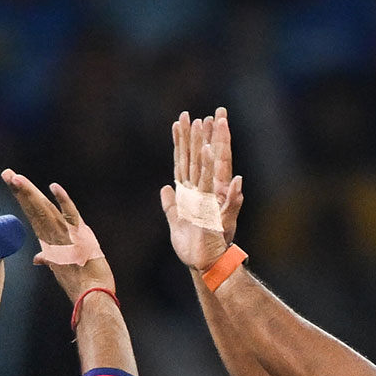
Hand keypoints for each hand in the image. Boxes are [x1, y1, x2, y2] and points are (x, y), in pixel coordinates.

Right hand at [0, 171, 115, 301]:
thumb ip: (49, 259)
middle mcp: (52, 238)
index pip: (33, 215)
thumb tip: (37, 258)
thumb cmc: (80, 285)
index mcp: (49, 242)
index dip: (23, 199)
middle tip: (6, 173)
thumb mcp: (62, 269)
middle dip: (20, 190)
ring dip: (31, 193)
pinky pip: (70, 215)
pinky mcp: (79, 237)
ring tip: (16, 178)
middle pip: (34, 209)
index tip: (13, 183)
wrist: (91, 298)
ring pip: (45, 210)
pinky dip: (63, 201)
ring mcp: (64, 237)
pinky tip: (53, 187)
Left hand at [161, 107, 241, 271]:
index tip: (179, 122)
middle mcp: (199, 191)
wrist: (203, 263)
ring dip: (206, 142)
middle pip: (196, 157)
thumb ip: (171, 205)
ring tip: (208, 121)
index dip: (180, 142)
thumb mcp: (176, 222)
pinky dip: (209, 165)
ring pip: (205, 164)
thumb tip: (165, 188)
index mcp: (190, 194)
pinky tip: (209, 149)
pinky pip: (209, 182)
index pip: (183, 162)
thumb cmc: (192, 247)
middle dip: (196, 135)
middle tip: (196, 112)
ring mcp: (206, 197)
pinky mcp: (210, 206)